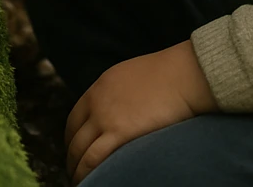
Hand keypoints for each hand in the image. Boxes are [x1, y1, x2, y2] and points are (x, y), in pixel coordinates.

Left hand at [65, 41, 216, 184]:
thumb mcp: (128, 77)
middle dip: (72, 158)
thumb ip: (115, 94)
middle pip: (74, 137)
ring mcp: (106, 118)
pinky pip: (94, 159)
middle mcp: (96, 103)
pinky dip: (87, 173)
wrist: (180, 75)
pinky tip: (91, 183)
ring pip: (81, 152)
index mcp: (98, 89)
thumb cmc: (165, 76)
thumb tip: (117, 111)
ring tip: (82, 184)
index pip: (74, 119)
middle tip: (75, 172)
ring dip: (78, 170)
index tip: (75, 152)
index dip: (72, 139)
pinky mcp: (120, 132)